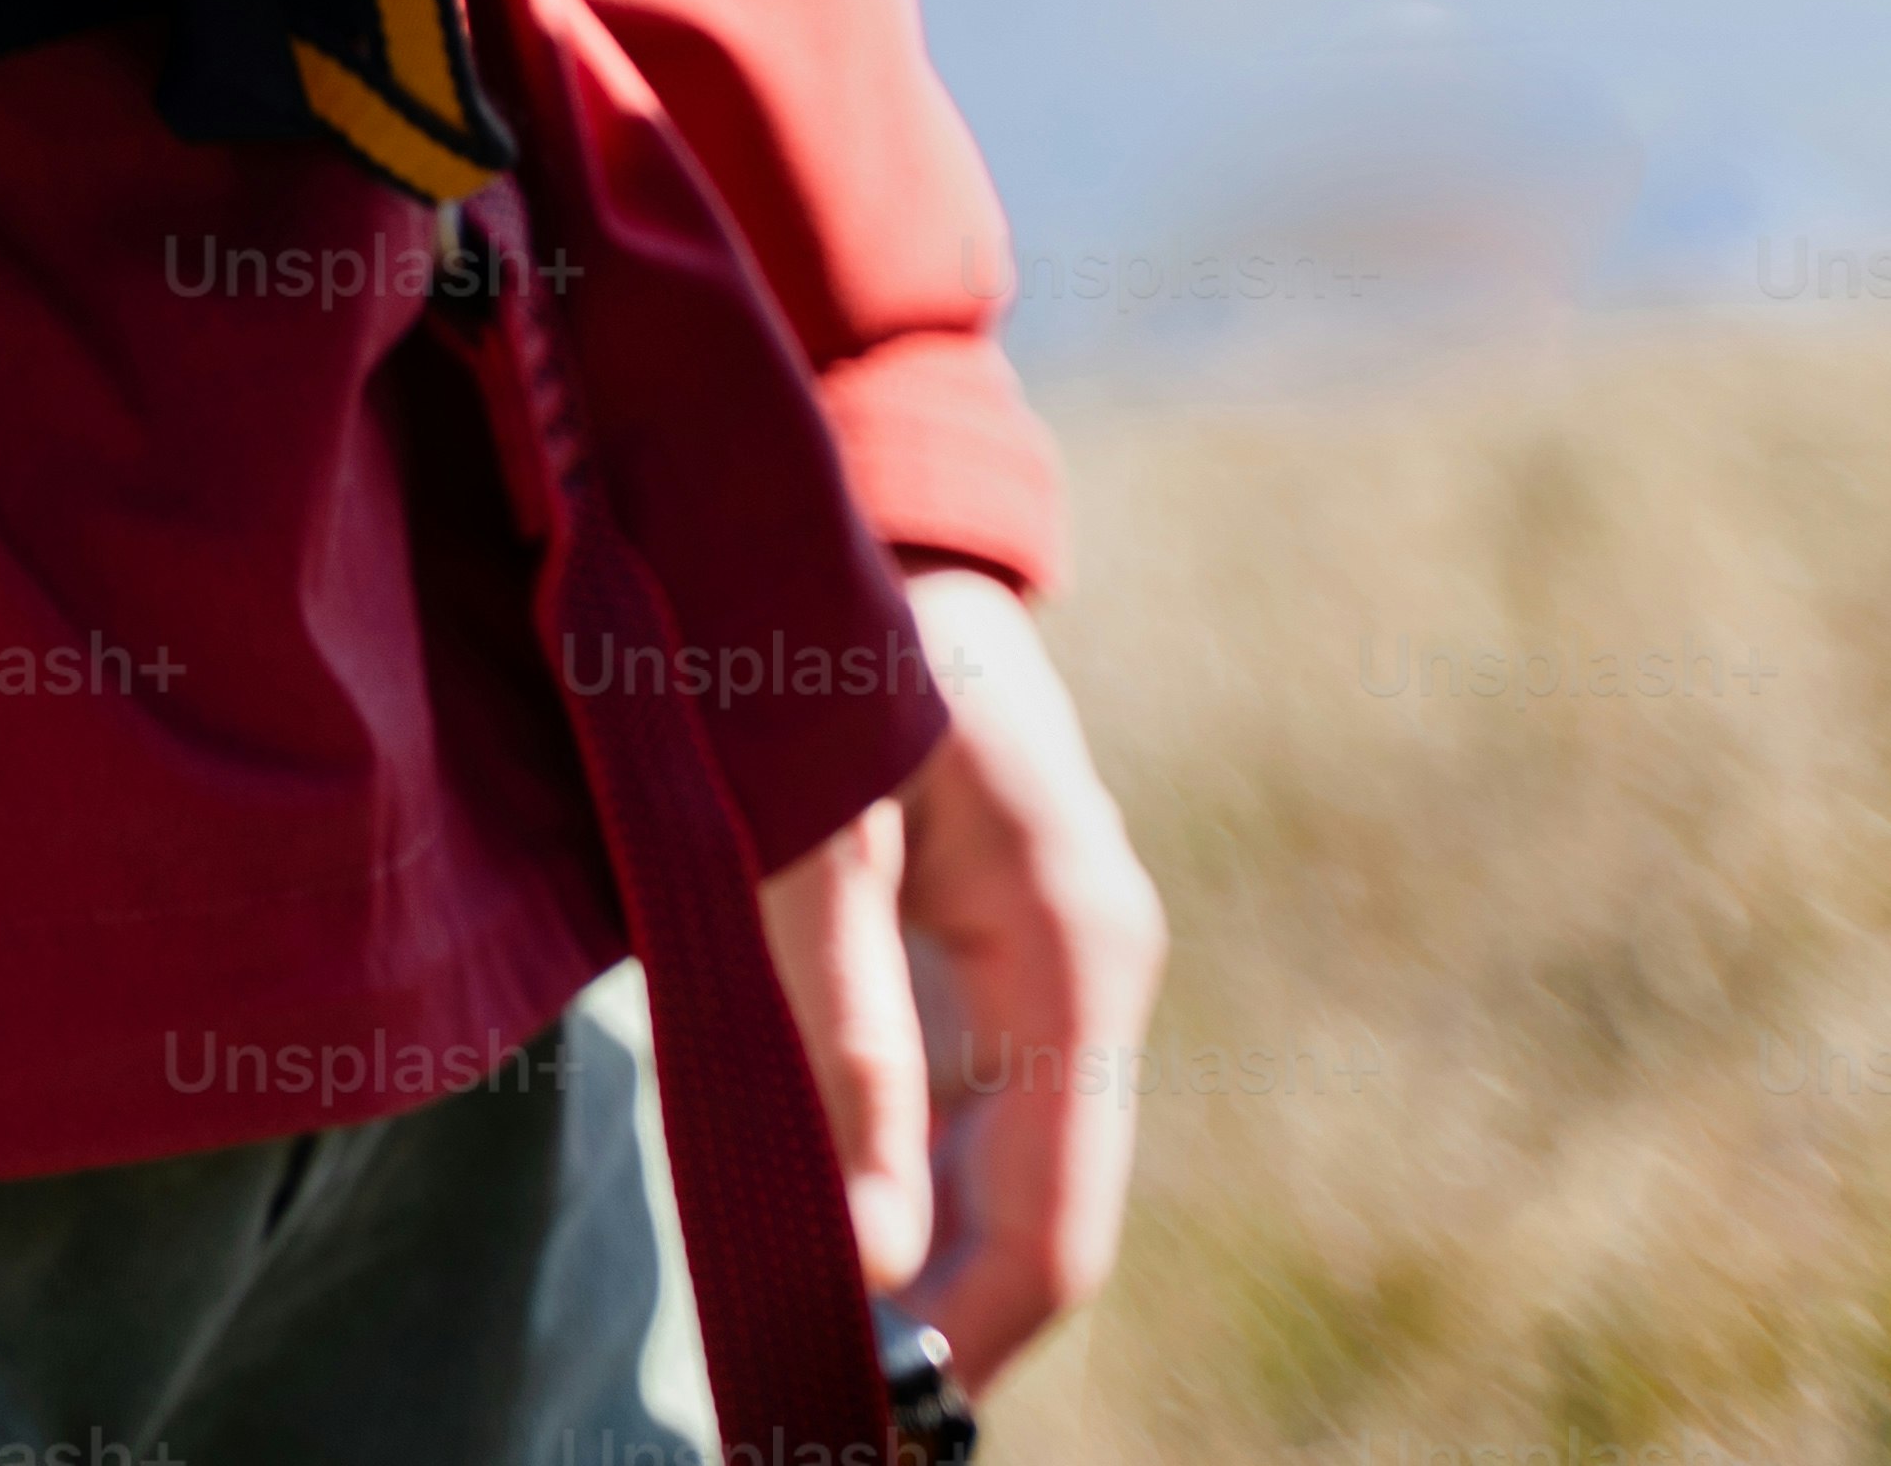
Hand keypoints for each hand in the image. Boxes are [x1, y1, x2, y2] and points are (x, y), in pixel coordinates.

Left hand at [752, 565, 1163, 1387]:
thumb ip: (842, 1026)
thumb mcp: (824, 828)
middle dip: (943, 1333)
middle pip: (1039, 1220)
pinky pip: (961, 1116)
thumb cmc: (840, 647)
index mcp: (1079, 953)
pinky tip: (813, 1247)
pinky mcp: (990, 962)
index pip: (1058, 1221)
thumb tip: (868, 1243)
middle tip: (820, 1422)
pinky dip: (896, 1196)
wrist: (875, 515)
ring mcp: (1046, 978)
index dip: (971, 1338)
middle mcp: (1087, 981)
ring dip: (917, 1278)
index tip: (881, 1423)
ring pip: (1001, 1180)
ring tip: (803, 1368)